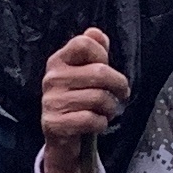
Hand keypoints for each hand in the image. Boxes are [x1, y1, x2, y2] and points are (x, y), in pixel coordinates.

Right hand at [35, 28, 126, 172]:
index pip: (84, 43)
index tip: (108, 68)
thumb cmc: (78, 102)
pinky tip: (96, 123)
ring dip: (110, 108)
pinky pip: (91, 119)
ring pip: (99, 98)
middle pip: (100, 72)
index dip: (102, 54)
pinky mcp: (54, 124)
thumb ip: (93, 52)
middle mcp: (52, 78)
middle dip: (119, 85)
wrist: (62, 139)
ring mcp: (51, 101)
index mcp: (58, 61)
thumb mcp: (84, 74)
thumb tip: (96, 33)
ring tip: (106, 111)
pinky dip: (101, 124)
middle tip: (121, 94)